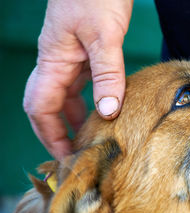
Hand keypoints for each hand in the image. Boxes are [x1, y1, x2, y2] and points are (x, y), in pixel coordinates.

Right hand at [23, 0, 133, 159]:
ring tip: (92, 138)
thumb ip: (107, 74)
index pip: (40, 108)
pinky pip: (82, 83)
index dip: (50, 135)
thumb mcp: (105, 36)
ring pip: (66, 96)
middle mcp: (57, 62)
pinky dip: (90, 99)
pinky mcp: (85, 52)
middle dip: (59, 132)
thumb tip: (107, 112)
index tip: (67, 156)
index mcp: (53, 60)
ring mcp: (70, 57)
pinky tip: (104, 108)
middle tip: (78, 154)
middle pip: (48, 106)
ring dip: (75, 118)